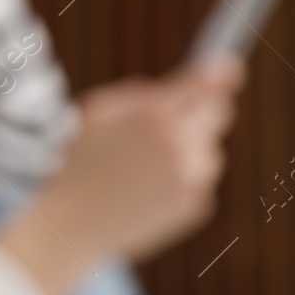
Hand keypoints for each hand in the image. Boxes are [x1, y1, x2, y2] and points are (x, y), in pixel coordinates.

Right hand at [0, 58, 244, 294]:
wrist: (68, 226)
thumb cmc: (77, 162)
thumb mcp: (97, 113)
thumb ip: (145, 92)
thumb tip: (197, 76)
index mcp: (154, 114)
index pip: (206, 85)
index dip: (219, 74)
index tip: (226, 67)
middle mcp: (180, 144)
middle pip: (217, 112)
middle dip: (197, 112)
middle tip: (165, 124)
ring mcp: (191, 177)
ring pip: (211, 149)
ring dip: (190, 148)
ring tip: (143, 166)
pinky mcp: (195, 205)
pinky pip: (201, 179)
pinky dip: (182, 179)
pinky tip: (146, 188)